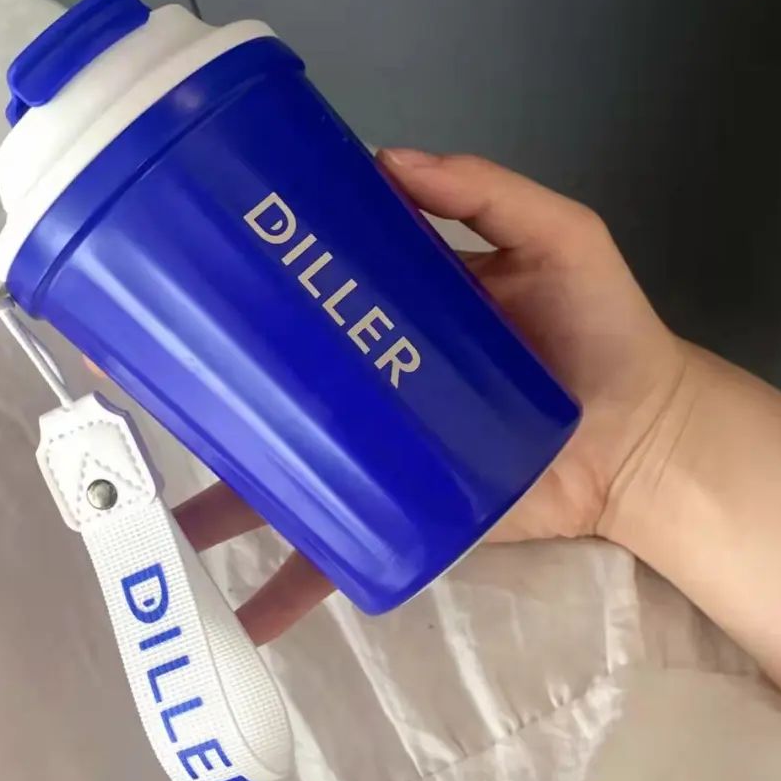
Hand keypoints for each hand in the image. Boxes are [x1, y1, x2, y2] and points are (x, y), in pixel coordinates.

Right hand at [99, 149, 688, 643]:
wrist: (650, 440)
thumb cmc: (604, 330)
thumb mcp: (557, 237)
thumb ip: (486, 192)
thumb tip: (386, 161)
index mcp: (389, 309)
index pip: (301, 294)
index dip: (240, 291)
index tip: (170, 288)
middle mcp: (369, 378)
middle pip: (272, 391)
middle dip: (202, 401)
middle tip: (130, 398)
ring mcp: (380, 452)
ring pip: (287, 477)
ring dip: (223, 502)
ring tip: (157, 522)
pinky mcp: (404, 514)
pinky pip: (340, 549)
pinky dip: (296, 586)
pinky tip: (247, 619)